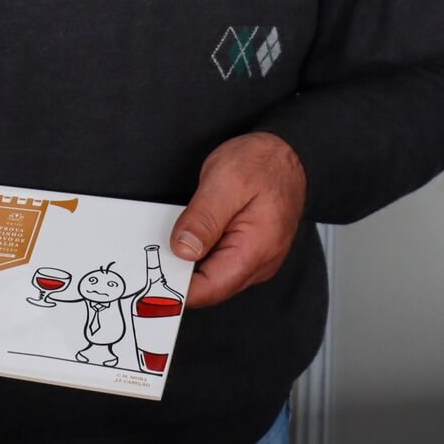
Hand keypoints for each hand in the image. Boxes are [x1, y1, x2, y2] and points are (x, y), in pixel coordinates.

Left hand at [171, 132, 307, 308]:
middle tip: (155, 252)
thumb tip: (183, 250)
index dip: (178, 288)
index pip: (210, 290)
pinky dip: (201, 253)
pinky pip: (220, 262)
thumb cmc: (263, 163)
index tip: (154, 276)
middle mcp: (259, 263)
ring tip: (177, 236)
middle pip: (210, 288)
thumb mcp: (225, 181)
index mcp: (255, 250)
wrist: (288, 153)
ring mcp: (256, 259)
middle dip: (180, 274)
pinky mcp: (249, 251)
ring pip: (214, 276)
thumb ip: (204, 219)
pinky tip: (191, 235)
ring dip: (190, 262)